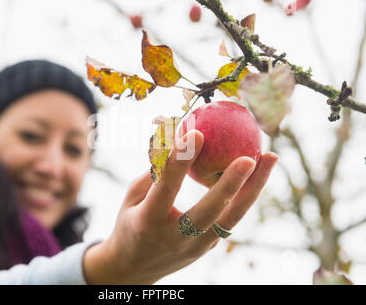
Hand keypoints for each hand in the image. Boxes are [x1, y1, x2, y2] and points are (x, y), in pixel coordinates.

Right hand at [83, 130, 277, 283]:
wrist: (134, 268)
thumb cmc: (130, 224)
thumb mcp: (131, 198)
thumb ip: (153, 174)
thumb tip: (175, 141)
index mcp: (149, 220)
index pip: (167, 188)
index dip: (180, 161)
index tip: (196, 134)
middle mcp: (176, 236)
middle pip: (210, 211)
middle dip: (231, 183)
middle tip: (249, 157)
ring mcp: (197, 246)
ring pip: (231, 218)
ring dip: (253, 188)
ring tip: (271, 158)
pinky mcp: (209, 246)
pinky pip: (230, 219)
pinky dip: (244, 194)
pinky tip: (258, 173)